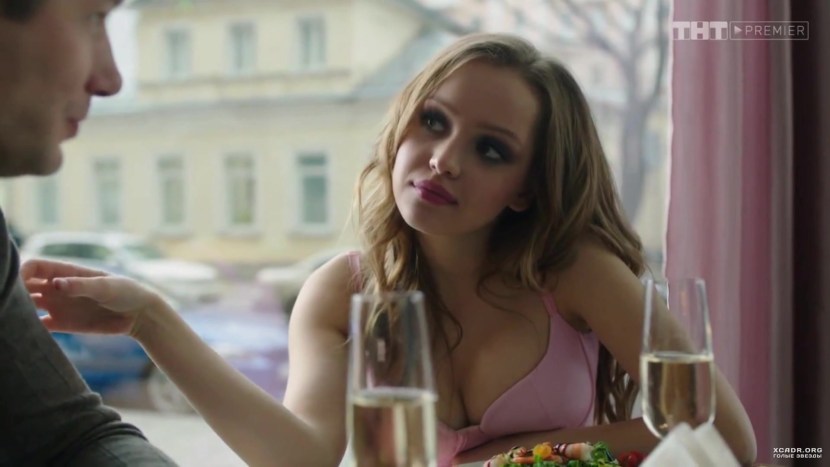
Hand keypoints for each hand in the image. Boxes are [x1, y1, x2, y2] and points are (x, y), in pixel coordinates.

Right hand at [21, 259, 168, 337]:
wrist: (139, 314)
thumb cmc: (125, 292)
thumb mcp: (105, 286)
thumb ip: (80, 285)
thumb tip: (54, 284)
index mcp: (66, 272)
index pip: (34, 267)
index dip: (21, 272)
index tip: (16, 284)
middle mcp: (57, 288)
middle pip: (25, 286)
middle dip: (13, 292)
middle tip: (8, 304)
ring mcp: (59, 305)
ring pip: (28, 306)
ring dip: (18, 311)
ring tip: (11, 319)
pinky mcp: (63, 324)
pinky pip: (39, 326)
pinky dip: (29, 329)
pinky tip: (24, 334)